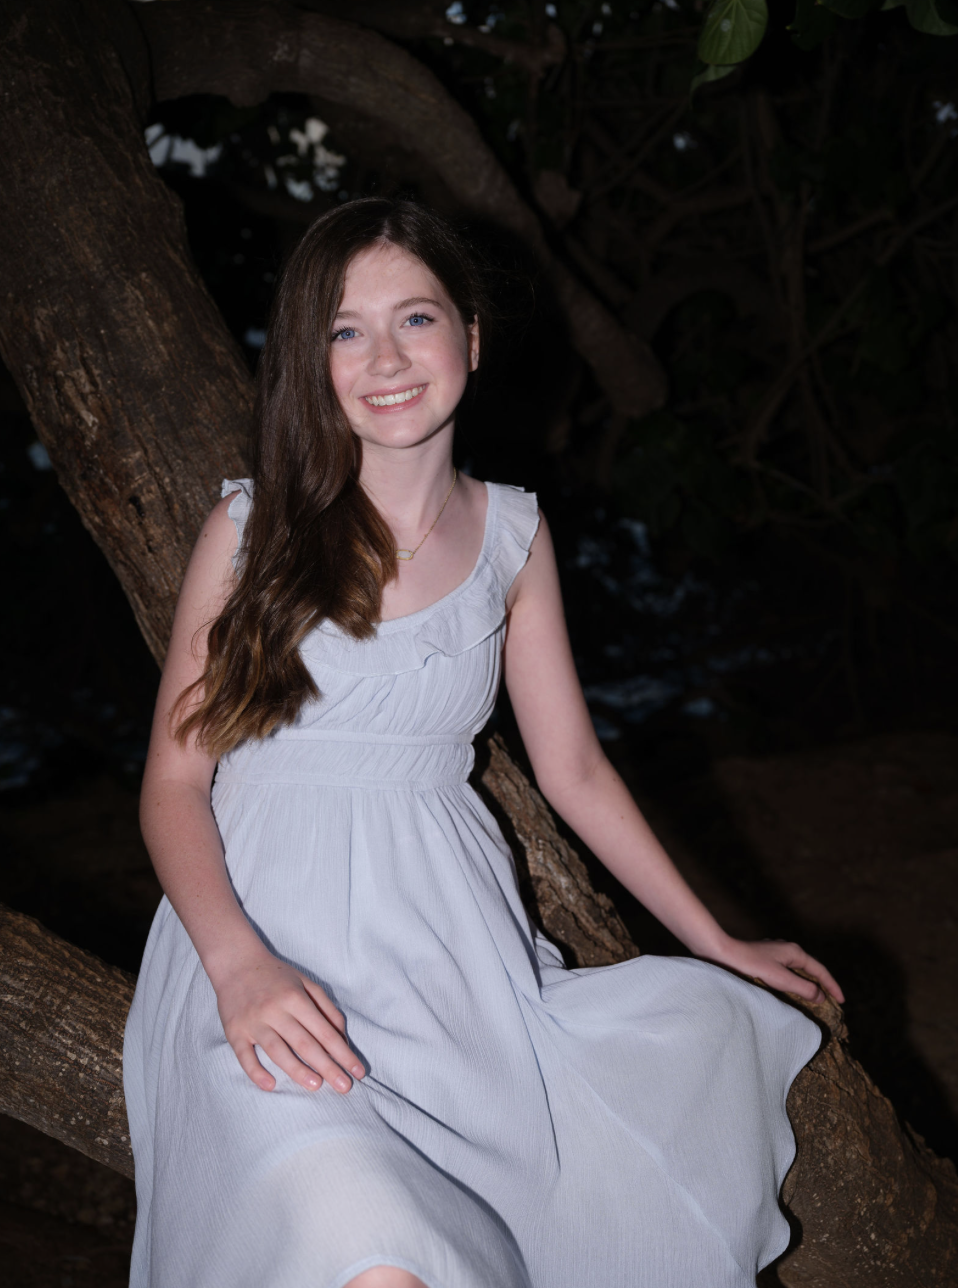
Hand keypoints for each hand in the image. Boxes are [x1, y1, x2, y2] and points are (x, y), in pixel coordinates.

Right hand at [212, 949, 366, 1093]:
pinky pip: (244, 1056)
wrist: (236, 963)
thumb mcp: (306, 983)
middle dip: (327, 1067)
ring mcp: (253, 1022)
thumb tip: (342, 1039)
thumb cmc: (277, 976)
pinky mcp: (234, 1032)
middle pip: (305, 1043)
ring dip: (297, 1070)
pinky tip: (270, 1085)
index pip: (324, 1031)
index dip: (343, 1053)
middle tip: (344, 1087)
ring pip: (277, 1051)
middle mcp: (275, 1010)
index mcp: (295, 998)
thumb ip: (327, 1009)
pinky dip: (256, 1072)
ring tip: (316, 1086)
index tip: (358, 1071)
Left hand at [703, 936, 844, 1004]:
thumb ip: (803, 988)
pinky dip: (795, 980)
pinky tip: (791, 989)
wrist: (723, 953)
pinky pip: (787, 970)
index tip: (842, 1001)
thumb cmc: (751, 965)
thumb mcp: (781, 979)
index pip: (820, 970)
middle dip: (823, 983)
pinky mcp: (765, 957)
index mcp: (795, 952)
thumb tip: (820, 996)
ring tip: (816, 997)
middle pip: (811, 968)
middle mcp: (787, 949)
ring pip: (799, 968)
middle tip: (833, 1000)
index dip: (832, 986)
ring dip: (809, 982)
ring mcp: (775, 952)